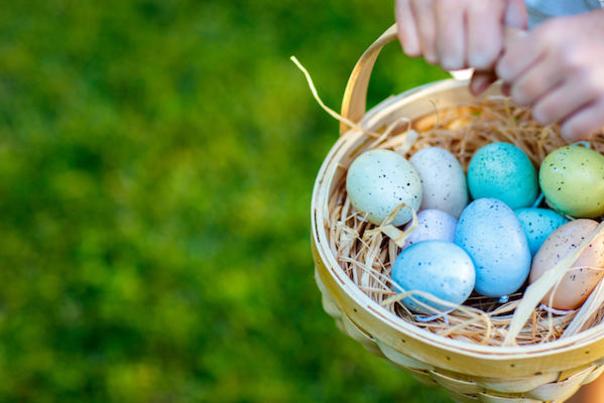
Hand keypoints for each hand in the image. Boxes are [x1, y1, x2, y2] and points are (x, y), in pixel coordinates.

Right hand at [395, 0, 526, 75]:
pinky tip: (435, 25)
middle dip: (464, 57)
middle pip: (451, 62)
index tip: (492, 44)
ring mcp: (420, 0)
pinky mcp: (401, 1)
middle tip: (472, 38)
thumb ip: (504, 38)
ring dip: (444, 51)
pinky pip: (410, 47)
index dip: (488, 56)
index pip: (479, 57)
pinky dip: (423, 43)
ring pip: (429, 57)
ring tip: (455, 29)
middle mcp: (446, 0)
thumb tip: (479, 88)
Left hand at [497, 10, 603, 140]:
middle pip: (520, 96)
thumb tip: (474, 89)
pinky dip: (572, 128)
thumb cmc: (588, 39)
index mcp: (550, 35)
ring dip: (550, 113)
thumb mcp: (554, 35)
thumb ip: (516, 57)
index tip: (529, 73)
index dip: (513, 75)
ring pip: (541, 116)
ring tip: (566, 98)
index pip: (505, 69)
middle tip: (548, 88)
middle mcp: (567, 58)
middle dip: (529, 96)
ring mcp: (589, 84)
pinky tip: (582, 112)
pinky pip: (569, 132)